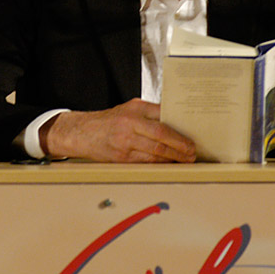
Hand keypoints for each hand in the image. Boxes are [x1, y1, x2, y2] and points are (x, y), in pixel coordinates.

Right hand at [42, 99, 195, 162]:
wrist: (82, 132)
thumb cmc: (109, 120)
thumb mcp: (130, 108)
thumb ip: (151, 113)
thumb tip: (176, 122)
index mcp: (134, 111)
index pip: (163, 121)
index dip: (179, 133)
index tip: (191, 139)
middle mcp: (129, 125)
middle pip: (161, 138)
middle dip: (180, 148)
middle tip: (191, 153)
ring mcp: (125, 143)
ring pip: (155, 153)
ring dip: (173, 159)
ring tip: (184, 160)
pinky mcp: (121, 158)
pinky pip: (145, 162)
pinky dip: (159, 164)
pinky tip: (168, 164)